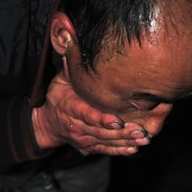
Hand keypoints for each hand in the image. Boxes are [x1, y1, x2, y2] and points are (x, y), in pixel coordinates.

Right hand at [32, 71, 150, 155]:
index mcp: (69, 107)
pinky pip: (105, 150)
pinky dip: (119, 150)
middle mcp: (76, 126)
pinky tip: (134, 148)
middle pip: (100, 131)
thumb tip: (72, 41)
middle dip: (121, 132)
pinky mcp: (89, 146)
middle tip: (141, 131)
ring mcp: (83, 138)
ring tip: (143, 138)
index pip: (87, 115)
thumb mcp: (61, 79)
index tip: (118, 120)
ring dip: (125, 141)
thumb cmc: (59, 96)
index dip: (102, 119)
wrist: (48, 123)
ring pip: (105, 142)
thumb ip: (71, 65)